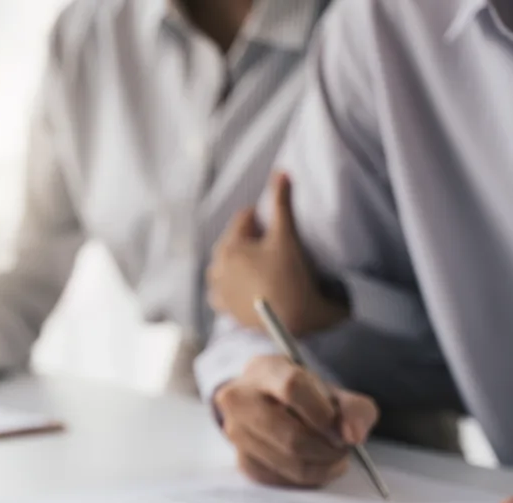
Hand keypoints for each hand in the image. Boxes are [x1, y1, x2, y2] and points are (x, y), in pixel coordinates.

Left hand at [207, 172, 347, 336]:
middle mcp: (218, 268)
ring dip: (237, 263)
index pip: (244, 219)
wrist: (294, 321)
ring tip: (259, 265)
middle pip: (232, 243)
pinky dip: (231, 286)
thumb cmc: (290, 275)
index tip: (273, 221)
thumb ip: (281, 202)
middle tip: (270, 242)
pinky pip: (222, 292)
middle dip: (248, 239)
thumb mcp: (286, 235)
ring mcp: (219, 291)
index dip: (261, 216)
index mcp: (229, 246)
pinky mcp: (226, 310)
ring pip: (224, 268)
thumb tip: (281, 170)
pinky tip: (246, 287)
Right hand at [215, 355, 378, 487]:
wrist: (266, 404)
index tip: (340, 427)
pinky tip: (316, 466)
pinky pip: (281, 479)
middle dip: (327, 449)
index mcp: (265, 371)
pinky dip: (307, 477)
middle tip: (343, 449)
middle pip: (291, 436)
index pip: (292, 389)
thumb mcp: (333, 391)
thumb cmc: (303, 397)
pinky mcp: (241, 460)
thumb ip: (354, 409)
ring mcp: (236, 432)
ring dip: (321, 467)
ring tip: (334, 457)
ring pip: (287, 462)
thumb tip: (353, 437)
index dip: (323, 414)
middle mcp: (240, 400)